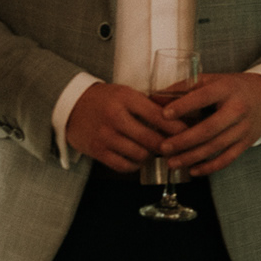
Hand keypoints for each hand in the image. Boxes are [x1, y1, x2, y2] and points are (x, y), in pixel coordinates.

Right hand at [66, 82, 180, 172]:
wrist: (69, 104)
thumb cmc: (105, 99)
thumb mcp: (127, 94)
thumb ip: (150, 107)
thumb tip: (182, 120)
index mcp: (126, 98)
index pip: (160, 116)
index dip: (178, 128)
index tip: (191, 133)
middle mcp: (115, 117)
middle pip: (153, 140)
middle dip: (168, 146)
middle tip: (176, 148)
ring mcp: (105, 136)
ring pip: (140, 155)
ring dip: (150, 155)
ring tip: (154, 151)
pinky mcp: (96, 151)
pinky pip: (124, 166)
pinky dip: (134, 164)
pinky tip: (137, 157)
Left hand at [157, 72, 260, 176]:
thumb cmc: (231, 88)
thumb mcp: (211, 80)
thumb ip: (184, 88)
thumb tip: (154, 97)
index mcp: (226, 89)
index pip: (204, 97)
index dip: (184, 106)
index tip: (163, 114)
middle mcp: (237, 109)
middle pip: (209, 128)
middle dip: (184, 140)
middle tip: (164, 147)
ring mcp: (244, 128)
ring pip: (216, 146)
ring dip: (192, 157)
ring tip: (172, 163)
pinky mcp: (247, 142)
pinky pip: (228, 158)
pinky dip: (210, 167)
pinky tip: (193, 170)